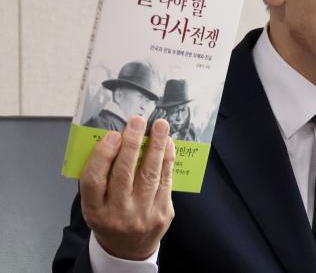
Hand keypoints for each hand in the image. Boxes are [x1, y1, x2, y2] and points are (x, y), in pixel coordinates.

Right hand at [80, 116, 175, 259]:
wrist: (129, 249)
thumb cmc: (110, 217)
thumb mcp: (96, 203)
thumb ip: (101, 176)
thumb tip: (116, 138)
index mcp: (95, 210)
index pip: (93, 181)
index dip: (102, 156)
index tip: (113, 135)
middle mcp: (118, 214)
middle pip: (123, 174)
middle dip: (131, 144)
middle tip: (137, 121)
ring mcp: (143, 214)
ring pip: (149, 175)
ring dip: (156, 146)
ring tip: (159, 125)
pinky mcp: (163, 212)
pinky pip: (166, 180)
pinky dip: (167, 159)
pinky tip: (167, 143)